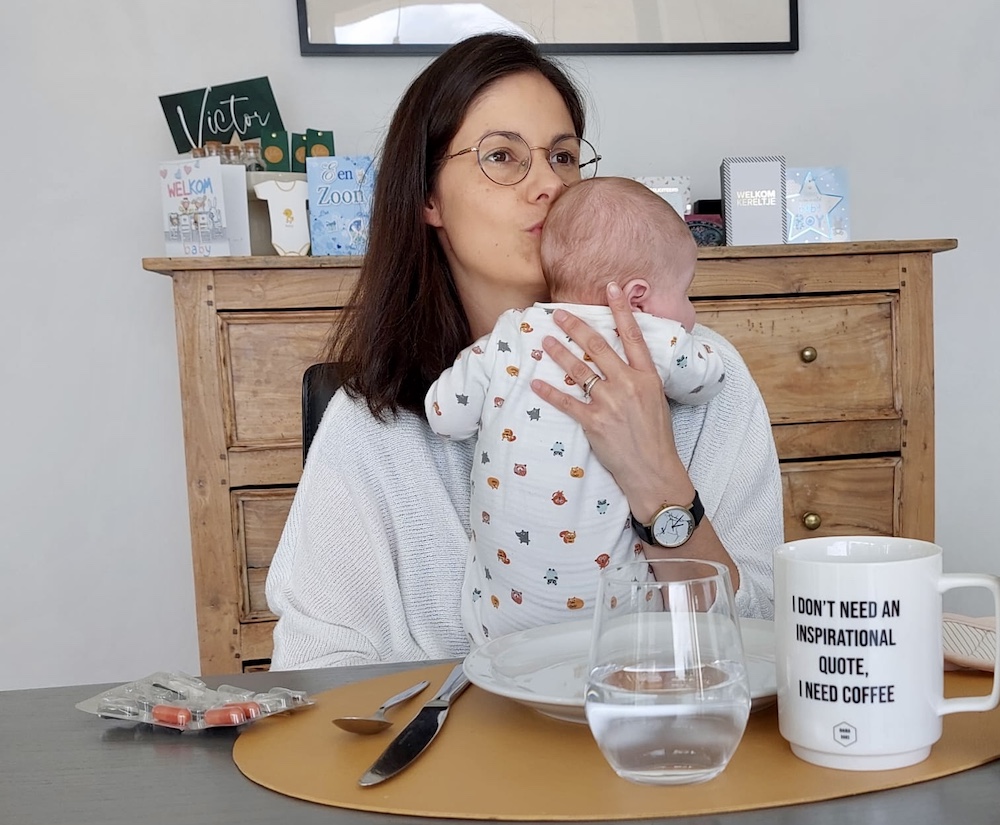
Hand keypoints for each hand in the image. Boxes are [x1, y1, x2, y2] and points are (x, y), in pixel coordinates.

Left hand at [530, 282, 692, 517]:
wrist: (654, 470)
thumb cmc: (656, 437)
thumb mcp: (657, 400)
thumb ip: (640, 378)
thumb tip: (624, 361)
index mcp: (647, 377)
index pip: (633, 335)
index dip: (621, 310)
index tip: (611, 288)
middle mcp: (628, 384)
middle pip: (598, 347)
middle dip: (577, 327)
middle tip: (560, 313)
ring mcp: (610, 402)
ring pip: (579, 370)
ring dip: (559, 353)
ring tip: (545, 341)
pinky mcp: (594, 422)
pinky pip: (567, 402)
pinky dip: (549, 393)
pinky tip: (536, 384)